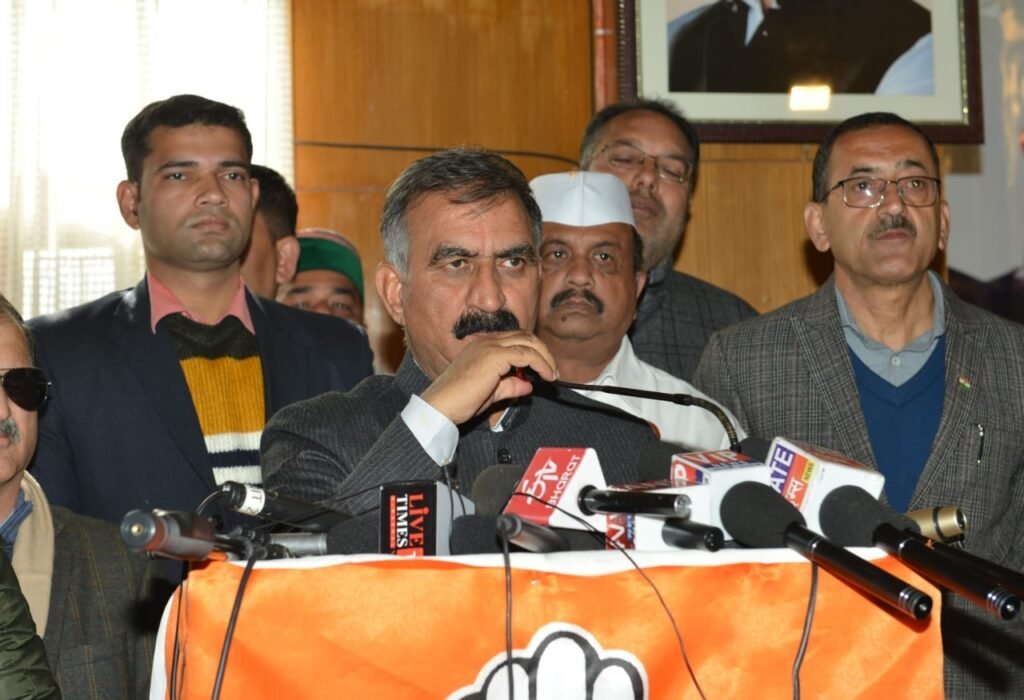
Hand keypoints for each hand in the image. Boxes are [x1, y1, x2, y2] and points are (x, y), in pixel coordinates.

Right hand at [420, 331, 557, 424]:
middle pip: (525, 336)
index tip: (544, 369)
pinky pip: (527, 354)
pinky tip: (546, 377)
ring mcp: (490, 346)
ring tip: (552, 375)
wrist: (441, 406)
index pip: (515, 339)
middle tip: (552, 370)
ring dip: (545, 358)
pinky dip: (541, 364)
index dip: (534, 351)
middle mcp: (486, 341)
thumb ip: (509, 386)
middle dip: (543, 352)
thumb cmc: (459, 401)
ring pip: (529, 342)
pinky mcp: (494, 357)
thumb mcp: (491, 392)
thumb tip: (527, 385)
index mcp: (482, 346)